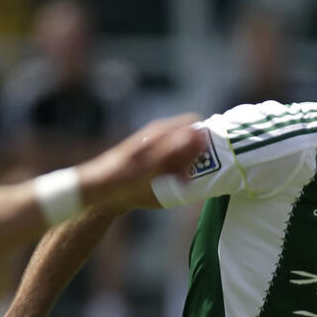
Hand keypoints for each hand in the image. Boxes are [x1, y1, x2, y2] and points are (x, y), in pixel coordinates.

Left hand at [77, 114, 208, 211]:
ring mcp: (158, 148)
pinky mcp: (155, 161)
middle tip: (199, 174)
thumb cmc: (124, 179)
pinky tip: (179, 186)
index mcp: (160, 132)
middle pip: (192, 138)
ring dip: (191, 166)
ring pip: (186, 152)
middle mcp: (160, 136)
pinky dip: (182, 172)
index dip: (206, 136)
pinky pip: (178, 162)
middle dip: (200, 154)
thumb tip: (200, 135)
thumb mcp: (151, 165)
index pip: (194, 123)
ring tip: (185, 183)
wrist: (102, 192)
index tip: (213, 156)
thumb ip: (176, 149)